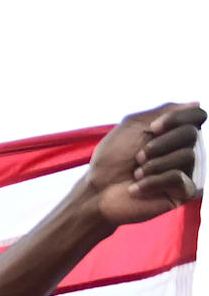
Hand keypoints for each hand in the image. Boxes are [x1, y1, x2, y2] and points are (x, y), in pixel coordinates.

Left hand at [80, 102, 202, 226]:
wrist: (98, 190)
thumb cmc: (112, 158)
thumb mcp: (134, 125)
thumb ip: (164, 111)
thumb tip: (197, 103)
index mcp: (176, 132)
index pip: (197, 116)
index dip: (176, 119)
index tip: (152, 128)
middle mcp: (186, 149)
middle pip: (192, 134)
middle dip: (159, 144)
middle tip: (138, 157)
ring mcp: (187, 171)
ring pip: (187, 156)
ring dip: (154, 164)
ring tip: (136, 173)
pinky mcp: (184, 192)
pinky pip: (179, 178)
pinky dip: (152, 181)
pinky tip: (136, 188)